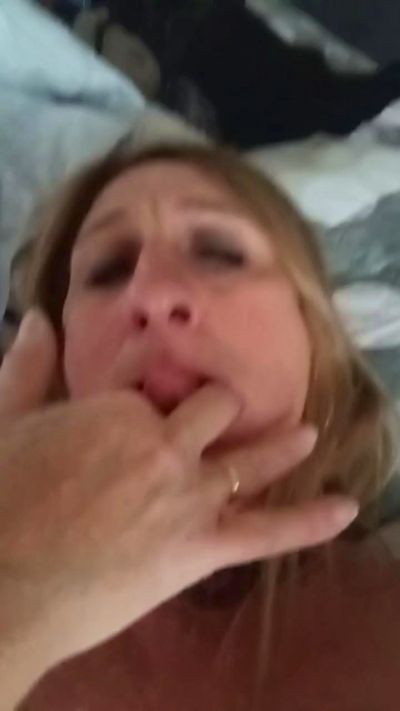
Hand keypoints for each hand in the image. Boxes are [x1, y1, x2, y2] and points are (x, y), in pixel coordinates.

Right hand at [0, 311, 357, 687]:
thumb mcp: (7, 423)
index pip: (149, 378)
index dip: (151, 381)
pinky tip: (344, 508)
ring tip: (306, 433)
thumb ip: (28, 369)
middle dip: (213, 408)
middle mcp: (164, 441)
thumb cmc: (0, 500)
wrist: (3, 584)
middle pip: (211, 408)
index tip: (153, 387)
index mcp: (117, 407)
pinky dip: (309, 521)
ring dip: (281, 443)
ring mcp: (188, 491)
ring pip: (251, 455)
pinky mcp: (201, 545)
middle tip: (215, 415)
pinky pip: (268, 531)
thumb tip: (35, 318)